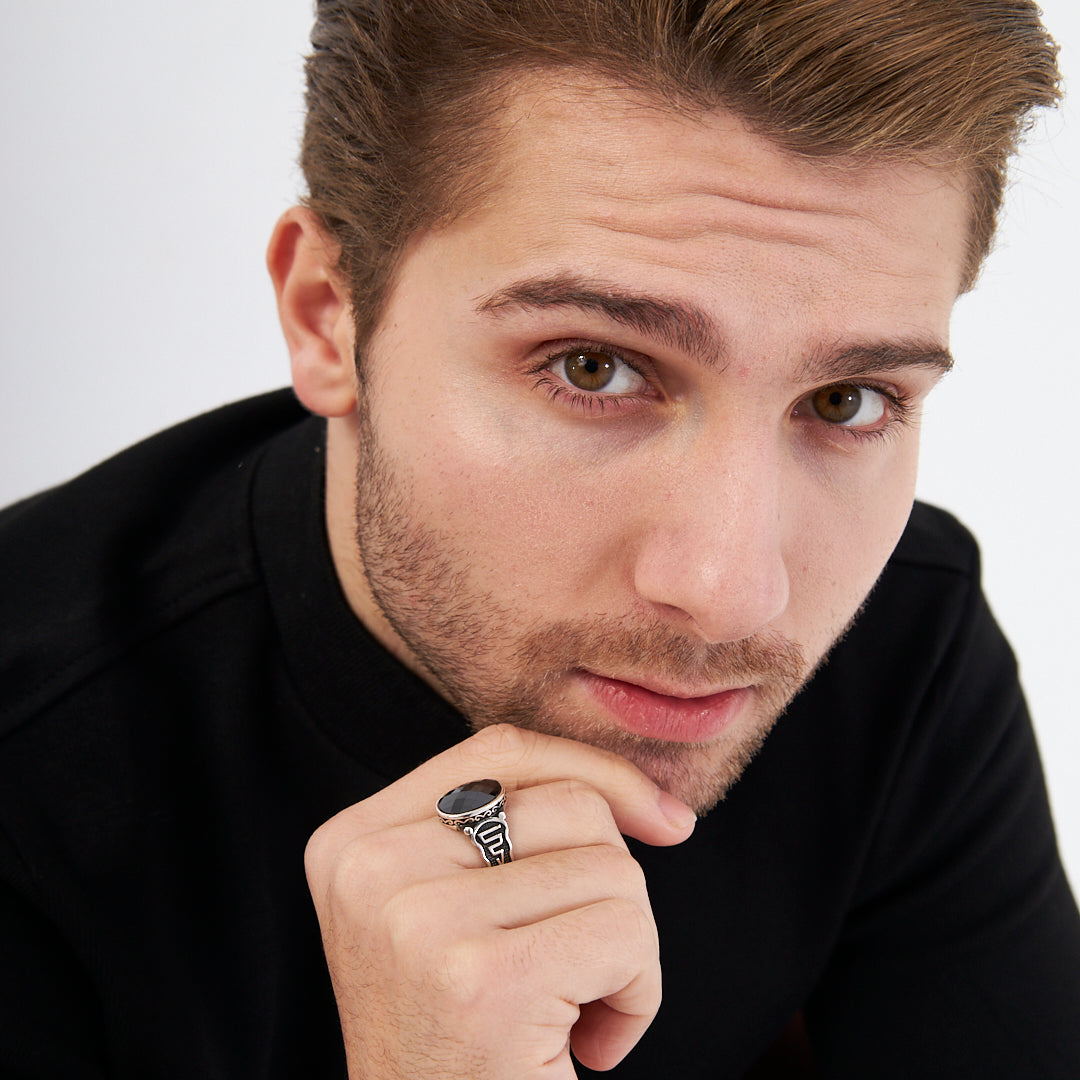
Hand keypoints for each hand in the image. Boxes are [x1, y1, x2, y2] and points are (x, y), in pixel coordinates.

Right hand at [305, 723, 696, 1078]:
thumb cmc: (461, 1039)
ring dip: (628, 948)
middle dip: (611, 885)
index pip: (501, 750)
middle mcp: (370, 869)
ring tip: (578, 1010)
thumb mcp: (454, 913)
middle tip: (579, 966)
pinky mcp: (484, 981)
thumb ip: (512, 830)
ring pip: (611, 867)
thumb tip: (660, 809)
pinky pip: (626, 933)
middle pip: (569, 803)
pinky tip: (593, 1046)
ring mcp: (420, 923)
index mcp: (353, 841)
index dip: (598, 771)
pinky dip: (640, 994)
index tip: (665, 823)